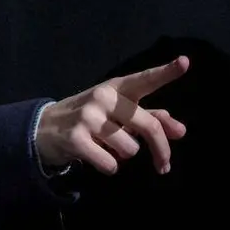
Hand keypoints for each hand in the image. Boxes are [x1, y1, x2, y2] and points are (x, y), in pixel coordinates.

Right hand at [36, 56, 189, 174]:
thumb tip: (181, 131)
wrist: (44, 128)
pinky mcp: (76, 138)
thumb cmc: (91, 118)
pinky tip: (97, 158)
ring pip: (130, 149)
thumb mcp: (119, 112)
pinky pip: (111, 164)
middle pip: (148, 126)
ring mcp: (88, 117)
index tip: (185, 62)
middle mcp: (104, 97)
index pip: (145, 80)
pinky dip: (109, 167)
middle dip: (161, 151)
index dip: (166, 72)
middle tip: (164, 166)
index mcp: (118, 87)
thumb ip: (152, 119)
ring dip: (124, 155)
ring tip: (108, 147)